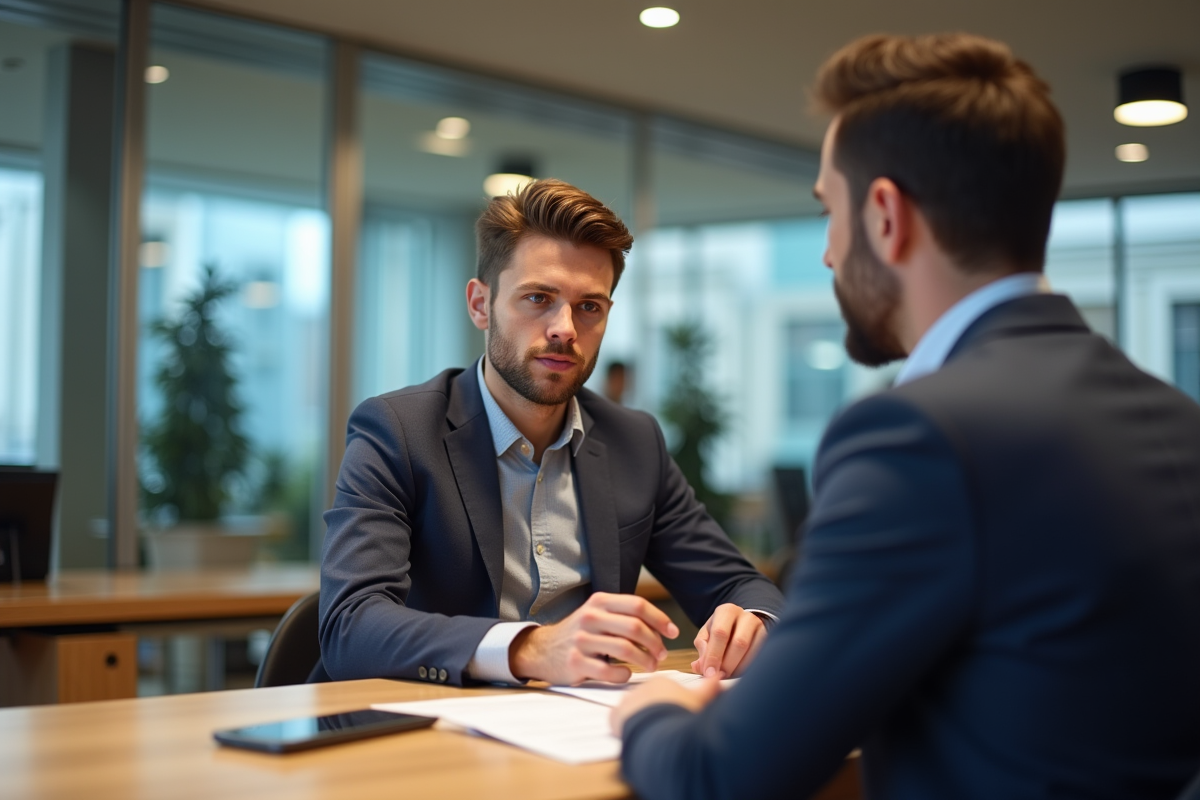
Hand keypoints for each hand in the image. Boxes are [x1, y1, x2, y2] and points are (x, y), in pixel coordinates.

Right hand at [509, 592, 678, 684]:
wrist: (542, 650)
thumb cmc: (580, 634)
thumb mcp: (597, 614)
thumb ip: (623, 615)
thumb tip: (662, 628)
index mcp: (599, 602)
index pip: (638, 605)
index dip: (660, 619)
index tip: (673, 632)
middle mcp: (590, 617)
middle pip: (635, 627)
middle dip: (655, 643)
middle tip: (662, 654)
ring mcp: (581, 640)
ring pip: (625, 649)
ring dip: (645, 660)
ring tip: (651, 666)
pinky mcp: (576, 663)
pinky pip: (610, 670)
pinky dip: (624, 674)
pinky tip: (626, 673)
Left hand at [610, 674, 721, 734]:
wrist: (662, 733)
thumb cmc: (683, 716)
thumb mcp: (700, 700)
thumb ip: (709, 688)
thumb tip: (718, 676)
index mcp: (661, 682)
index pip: (663, 690)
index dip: (671, 704)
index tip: (676, 716)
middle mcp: (641, 688)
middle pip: (648, 699)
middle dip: (655, 711)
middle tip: (666, 727)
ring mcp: (627, 702)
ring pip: (632, 709)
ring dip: (640, 718)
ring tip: (652, 734)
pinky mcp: (615, 717)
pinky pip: (617, 720)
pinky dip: (624, 727)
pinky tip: (636, 735)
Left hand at [691, 603, 766, 678]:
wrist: (742, 624)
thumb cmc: (721, 629)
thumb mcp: (707, 633)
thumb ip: (702, 648)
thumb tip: (699, 666)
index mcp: (726, 611)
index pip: (720, 633)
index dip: (714, 655)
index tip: (708, 673)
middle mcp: (746, 617)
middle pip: (739, 643)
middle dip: (727, 664)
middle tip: (719, 677)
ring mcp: (760, 627)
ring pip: (752, 652)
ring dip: (738, 669)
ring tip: (728, 677)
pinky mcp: (769, 639)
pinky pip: (760, 658)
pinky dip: (748, 669)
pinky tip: (739, 675)